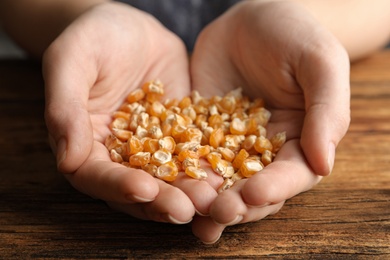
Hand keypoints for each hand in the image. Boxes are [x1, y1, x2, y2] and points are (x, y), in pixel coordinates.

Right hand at [43, 2, 199, 223]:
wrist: (131, 27)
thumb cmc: (93, 38)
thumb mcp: (71, 61)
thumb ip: (64, 107)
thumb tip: (66, 160)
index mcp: (85, 144)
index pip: (96, 176)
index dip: (118, 186)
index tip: (144, 190)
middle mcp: (119, 154)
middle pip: (137, 187)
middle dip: (160, 201)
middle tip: (185, 211)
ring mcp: (152, 147)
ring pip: (169, 177)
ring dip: (189, 192)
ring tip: (212, 201)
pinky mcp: (179, 135)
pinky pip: (194, 154)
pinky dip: (208, 167)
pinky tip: (227, 175)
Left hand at [189, 0, 349, 242]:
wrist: (251, 20)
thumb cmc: (294, 36)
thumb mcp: (319, 63)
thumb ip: (328, 110)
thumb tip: (325, 164)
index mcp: (300, 142)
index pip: (292, 176)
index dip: (274, 189)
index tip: (253, 195)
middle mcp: (264, 152)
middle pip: (253, 189)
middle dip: (236, 204)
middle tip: (216, 214)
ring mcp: (229, 145)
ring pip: (218, 181)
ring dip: (203, 199)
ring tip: (187, 212)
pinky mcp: (199, 133)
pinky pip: (188, 154)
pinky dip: (178, 171)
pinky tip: (164, 183)